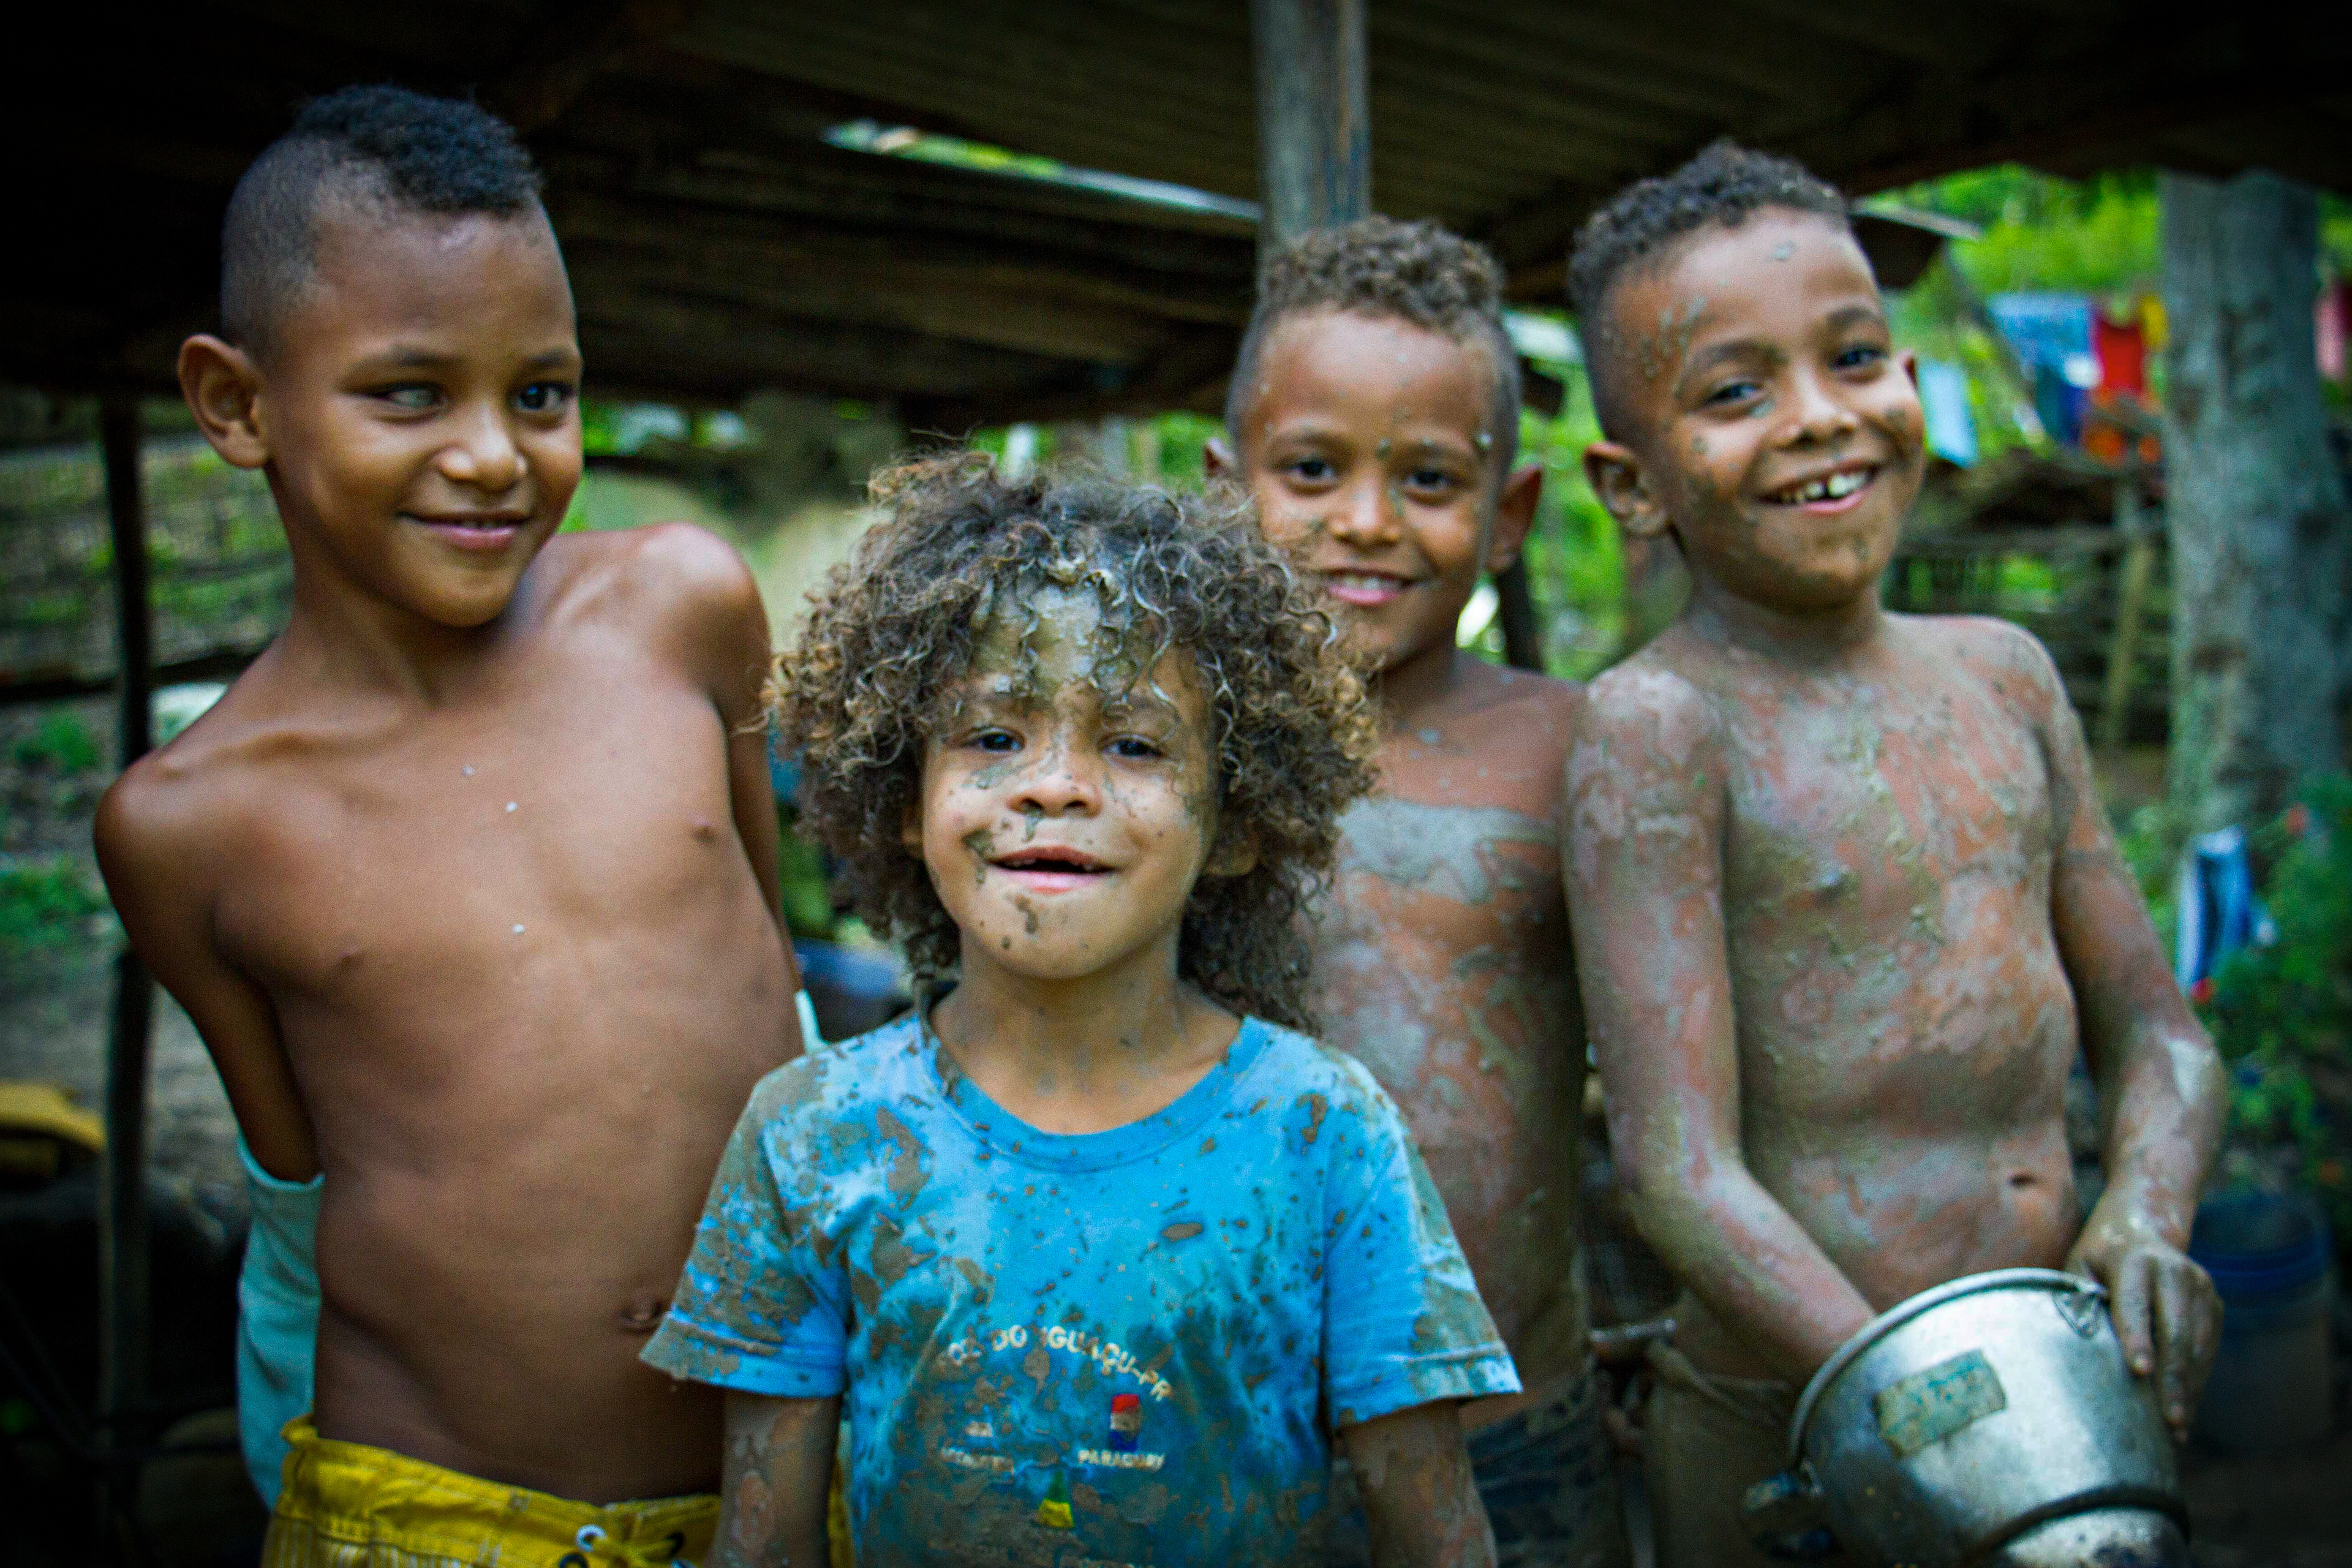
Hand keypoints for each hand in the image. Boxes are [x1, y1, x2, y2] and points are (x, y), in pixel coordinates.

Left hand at [2067, 1214, 2220, 1442]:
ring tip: (2177, 1428)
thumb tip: (2076, 1348)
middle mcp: (2174, 1271)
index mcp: (2133, 1259)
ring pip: (2198, 1347)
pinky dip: (2196, 1381)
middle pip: (2176, 1332)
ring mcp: (2201, 1288)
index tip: (2139, 1372)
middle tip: (2168, 1420)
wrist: (2143, 1226)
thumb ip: (2079, 1300)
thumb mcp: (2080, 1266)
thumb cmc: (2099, 1258)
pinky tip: (2186, 1409)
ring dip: (2188, 1389)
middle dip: (2172, 1379)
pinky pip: (2208, 1350)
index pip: (2135, 1304)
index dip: (2137, 1339)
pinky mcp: (2214, 1305)